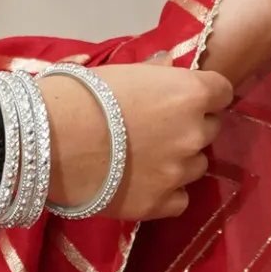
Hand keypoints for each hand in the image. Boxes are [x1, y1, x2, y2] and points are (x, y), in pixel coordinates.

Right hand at [44, 62, 233, 219]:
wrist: (48, 140)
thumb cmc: (80, 94)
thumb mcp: (121, 71)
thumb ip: (155, 72)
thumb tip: (168, 68)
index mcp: (190, 92)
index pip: (222, 91)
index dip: (204, 95)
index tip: (184, 99)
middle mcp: (194, 132)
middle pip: (210, 129)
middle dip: (189, 128)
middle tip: (157, 130)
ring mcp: (179, 172)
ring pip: (196, 166)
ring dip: (178, 162)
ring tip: (143, 161)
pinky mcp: (160, 204)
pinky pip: (179, 200)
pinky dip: (166, 194)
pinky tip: (142, 186)